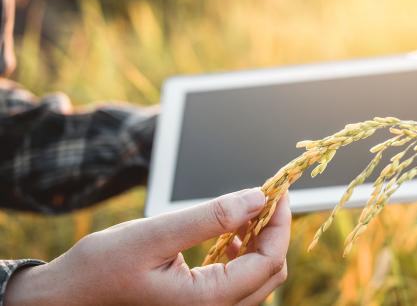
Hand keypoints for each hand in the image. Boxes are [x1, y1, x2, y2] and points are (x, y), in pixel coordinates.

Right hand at [5, 188, 290, 305]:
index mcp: (206, 301)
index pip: (269, 261)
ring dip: (258, 242)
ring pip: (258, 278)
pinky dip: (241, 254)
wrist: (67, 299)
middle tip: (262, 197)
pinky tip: (227, 234)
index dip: (279, 223)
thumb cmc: (101, 268)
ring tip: (243, 212)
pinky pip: (238, 283)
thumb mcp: (155, 235)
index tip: (276, 191)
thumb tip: (258, 199)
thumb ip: (210, 217)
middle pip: (270, 272)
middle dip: (273, 231)